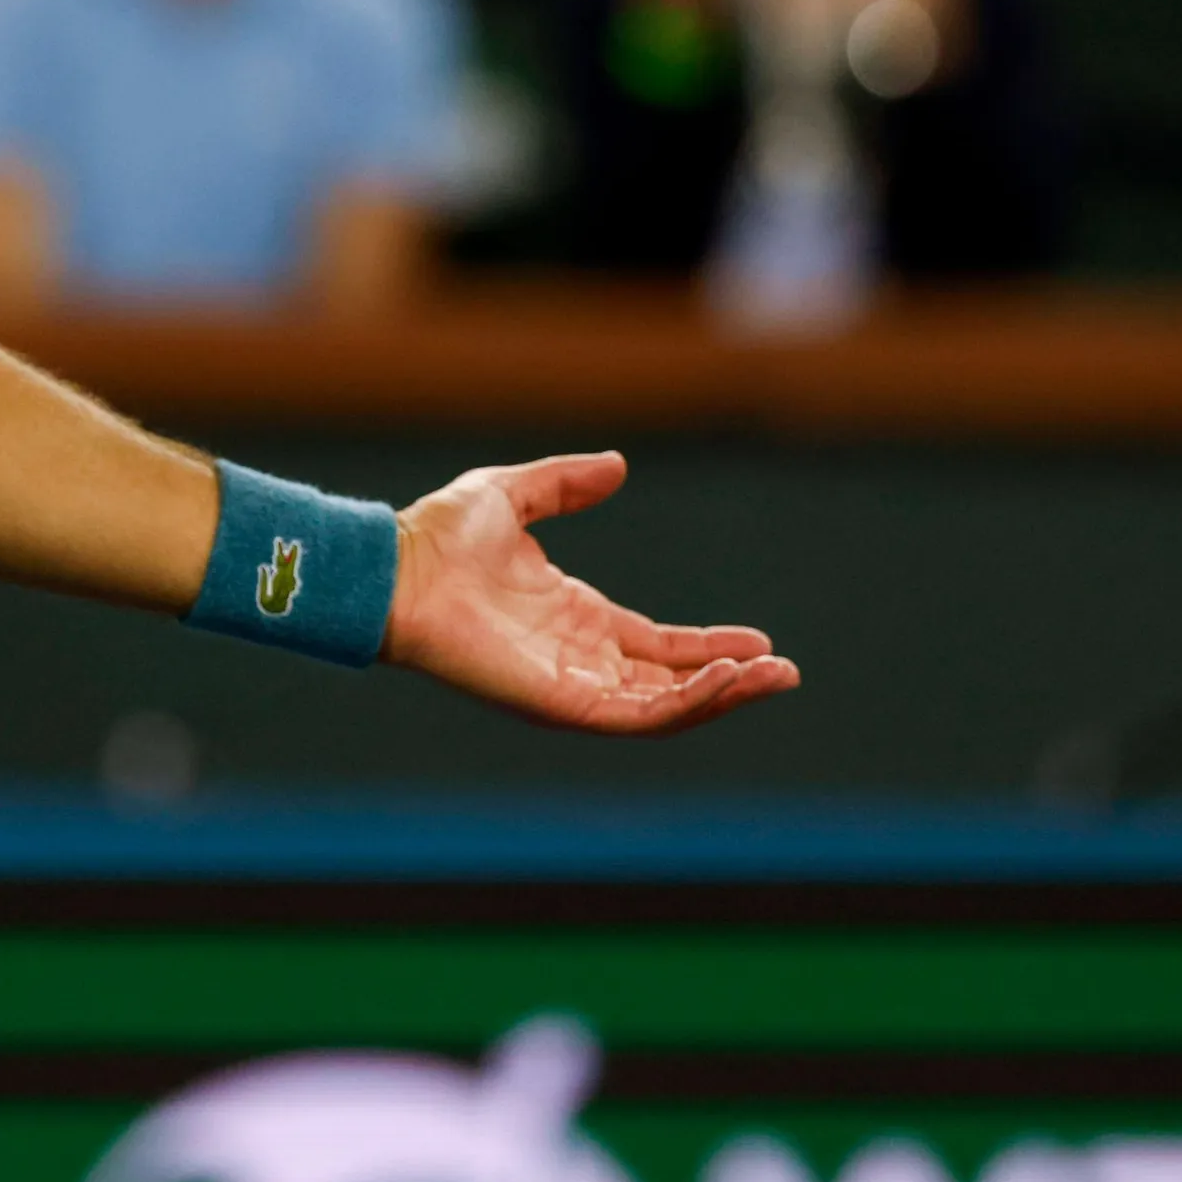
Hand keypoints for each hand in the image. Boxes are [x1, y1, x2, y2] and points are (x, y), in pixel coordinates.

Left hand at [384, 451, 798, 733]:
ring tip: (771, 678)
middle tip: (786, 672)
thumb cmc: (438, 536)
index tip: (759, 642)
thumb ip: (565, 484)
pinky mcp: (561, 704)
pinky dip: (684, 702)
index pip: (656, 644)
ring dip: (721, 696)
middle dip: (730, 681)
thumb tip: (618, 466)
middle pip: (671, 683)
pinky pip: (636, 715)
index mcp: (575, 616)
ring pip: (663, 706)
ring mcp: (571, 684)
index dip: (708, 645)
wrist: (396, 569)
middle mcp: (579, 657)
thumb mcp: (513, 494)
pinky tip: (722, 679)